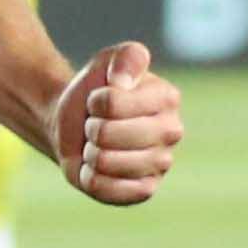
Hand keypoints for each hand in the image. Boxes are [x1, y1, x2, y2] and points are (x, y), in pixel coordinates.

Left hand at [49, 38, 181, 205]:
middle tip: (97, 125)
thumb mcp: (108, 61)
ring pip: (106, 162)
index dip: (95, 101)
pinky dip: (92, 179)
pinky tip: (98, 169)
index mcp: (167, 98)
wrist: (76, 124)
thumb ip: (125, 57)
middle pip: (107, 134)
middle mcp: (172, 131)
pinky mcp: (145, 190)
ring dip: (90, 154)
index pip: (112, 103)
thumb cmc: (96, 91)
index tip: (98, 99)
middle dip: (90, 128)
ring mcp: (161, 163)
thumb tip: (122, 83)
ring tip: (98, 146)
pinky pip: (110, 190)